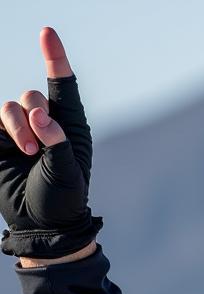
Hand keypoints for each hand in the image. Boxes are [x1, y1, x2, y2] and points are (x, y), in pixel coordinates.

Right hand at [0, 27, 100, 259]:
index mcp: (69, 126)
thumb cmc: (63, 200)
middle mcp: (44, 123)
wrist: (42, 224)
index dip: (54, 57)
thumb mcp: (67, 173)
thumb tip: (40, 113)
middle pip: (31, 95)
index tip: (47, 32)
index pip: (63, 85)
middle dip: (33, 116)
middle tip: (37, 149)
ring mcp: (19, 131)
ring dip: (17, 126)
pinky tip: (9, 148)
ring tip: (27, 154)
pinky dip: (0, 129)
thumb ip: (56, 141)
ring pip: (9, 106)